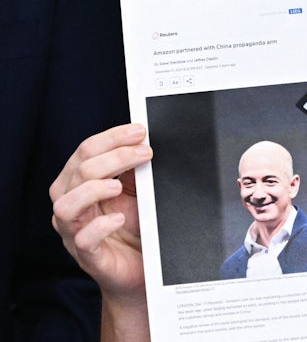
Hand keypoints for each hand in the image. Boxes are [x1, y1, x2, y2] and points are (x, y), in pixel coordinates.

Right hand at [50, 123, 150, 303]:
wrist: (140, 269)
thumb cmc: (134, 226)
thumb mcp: (136, 191)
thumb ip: (134, 169)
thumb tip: (145, 141)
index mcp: (79, 183)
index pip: (85, 151)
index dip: (112, 137)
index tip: (140, 131)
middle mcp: (72, 205)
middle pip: (80, 171)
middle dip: (114, 157)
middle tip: (145, 152)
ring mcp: (75, 231)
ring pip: (67, 204)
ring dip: (94, 189)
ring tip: (120, 185)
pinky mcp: (88, 256)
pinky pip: (83, 239)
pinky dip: (100, 226)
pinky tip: (118, 219)